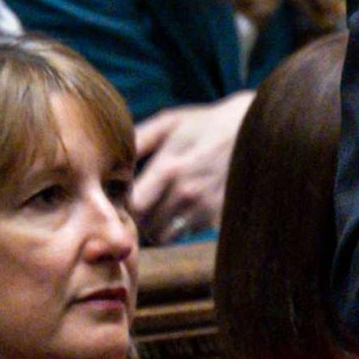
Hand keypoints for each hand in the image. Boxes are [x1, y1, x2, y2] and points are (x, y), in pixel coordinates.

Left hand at [131, 93, 250, 242]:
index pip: (134, 206)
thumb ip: (138, 139)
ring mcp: (203, 208)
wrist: (251, 131)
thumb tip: (108, 155)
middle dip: (136, 218)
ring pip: (163, 235)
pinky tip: (178, 207)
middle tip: (135, 204)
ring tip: (155, 208)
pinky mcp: (216, 216)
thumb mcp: (170, 122)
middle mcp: (186, 193)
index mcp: (169, 168)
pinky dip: (176, 226)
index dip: (122, 206)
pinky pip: (184, 233)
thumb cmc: (204, 124)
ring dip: (155, 226)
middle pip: (145, 225)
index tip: (120, 198)